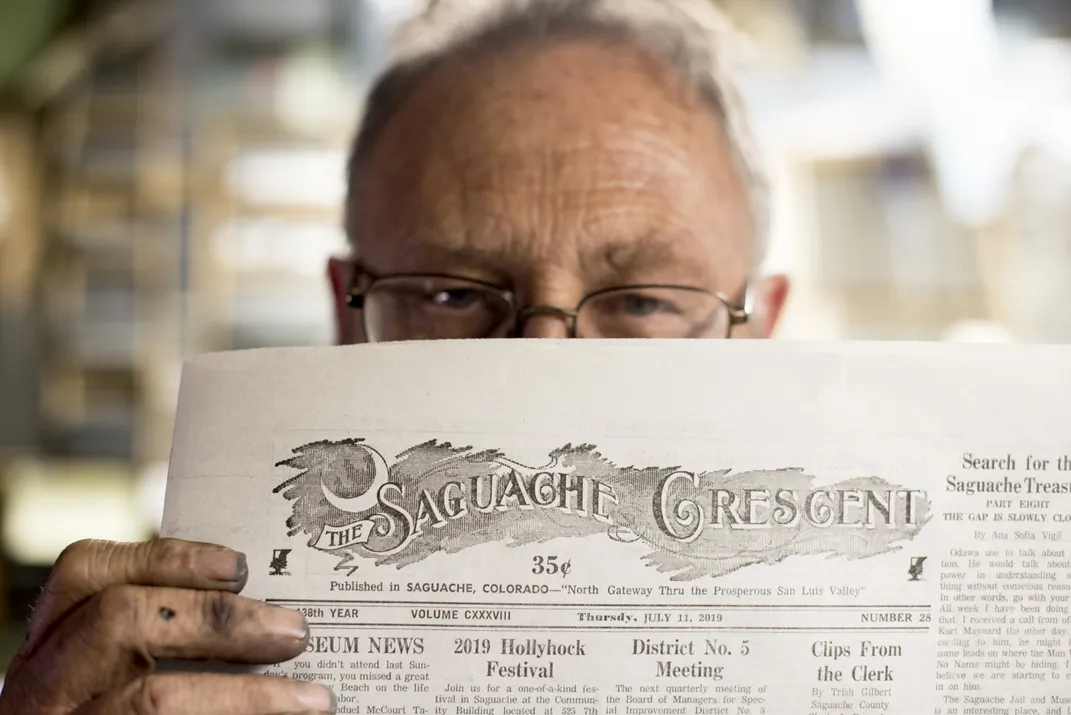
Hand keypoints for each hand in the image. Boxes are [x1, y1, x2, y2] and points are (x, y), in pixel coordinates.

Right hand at [0, 539, 334, 714]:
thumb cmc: (113, 713)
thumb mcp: (106, 673)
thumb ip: (159, 634)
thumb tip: (263, 611)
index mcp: (46, 646)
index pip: (88, 571)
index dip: (167, 558)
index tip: (239, 565)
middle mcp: (39, 686)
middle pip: (120, 619)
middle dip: (219, 617)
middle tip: (295, 631)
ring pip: (153, 697)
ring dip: (248, 694)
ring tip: (311, 699)